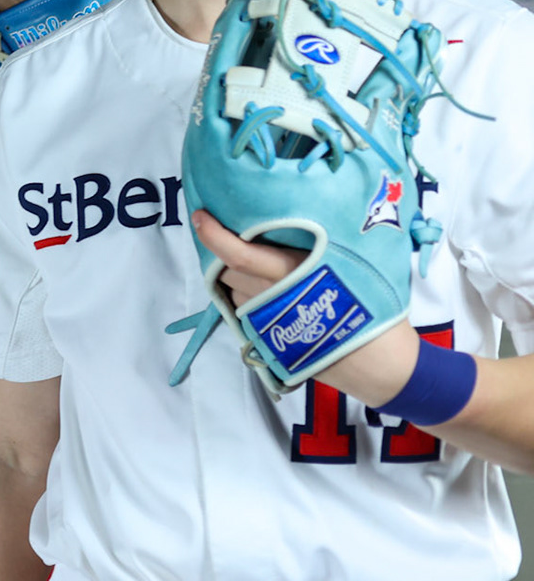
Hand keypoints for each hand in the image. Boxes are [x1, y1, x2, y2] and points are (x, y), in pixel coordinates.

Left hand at [191, 210, 419, 407]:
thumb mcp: (348, 264)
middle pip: (228, 270)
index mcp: (292, 272)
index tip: (200, 216)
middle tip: (244, 243)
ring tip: (263, 272)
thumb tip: (282, 224)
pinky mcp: (265, 341)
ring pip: (233, 291)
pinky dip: (246, 300)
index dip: (214, 235)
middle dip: (228, 257)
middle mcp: (272, 295)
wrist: (381, 364)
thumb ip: (313, 247)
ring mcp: (266, 321)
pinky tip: (268, 295)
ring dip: (236, 280)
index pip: (238, 254)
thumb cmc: (373, 305)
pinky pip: (242, 313)